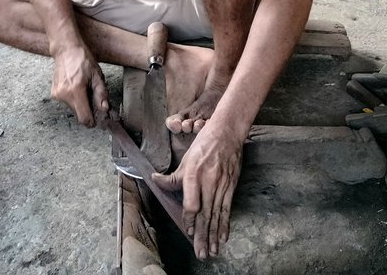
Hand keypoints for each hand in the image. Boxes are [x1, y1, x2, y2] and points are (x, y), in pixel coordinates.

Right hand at [50, 44, 108, 126]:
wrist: (66, 50)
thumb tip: (104, 109)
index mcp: (75, 91)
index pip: (84, 119)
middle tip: (93, 96)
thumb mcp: (97, 76)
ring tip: (84, 88)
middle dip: (88, 109)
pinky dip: (74, 98)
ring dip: (81, 103)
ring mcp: (57, 95)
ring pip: (73, 109)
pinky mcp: (54, 93)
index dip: (93, 121)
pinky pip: (68, 102)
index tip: (98, 117)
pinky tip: (76, 86)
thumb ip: (101, 94)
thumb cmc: (82, 60)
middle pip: (79, 114)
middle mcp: (63, 95)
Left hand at [152, 124, 242, 259]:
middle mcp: (208, 182)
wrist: (227, 133)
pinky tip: (223, 237)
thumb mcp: (186, 158)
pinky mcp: (231, 186)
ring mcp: (221, 185)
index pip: (192, 204)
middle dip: (202, 235)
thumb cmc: (204, 144)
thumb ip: (172, 176)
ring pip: (216, 215)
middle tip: (200, 253)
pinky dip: (225, 224)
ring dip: (213, 235)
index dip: (189, 219)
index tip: (187, 231)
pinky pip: (227, 209)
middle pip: (205, 214)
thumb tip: (155, 180)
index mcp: (193, 174)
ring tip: (211, 251)